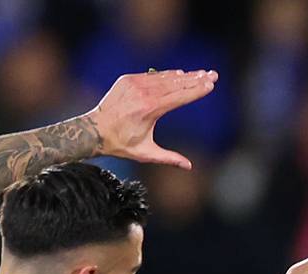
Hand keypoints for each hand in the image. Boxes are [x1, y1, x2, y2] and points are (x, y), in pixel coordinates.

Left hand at [89, 69, 218, 169]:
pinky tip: (180, 75)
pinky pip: (152, 76)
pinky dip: (167, 75)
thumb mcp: (145, 154)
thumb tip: (189, 166)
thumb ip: (169, 158)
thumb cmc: (121, 144)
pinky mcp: (128, 80)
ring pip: (165, 78)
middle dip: (196, 79)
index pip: (179, 96)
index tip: (211, 84)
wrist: (94, 130)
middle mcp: (143, 94)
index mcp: (149, 110)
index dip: (197, 90)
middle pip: (176, 84)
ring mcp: (134, 84)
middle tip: (213, 75)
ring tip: (201, 74)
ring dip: (184, 76)